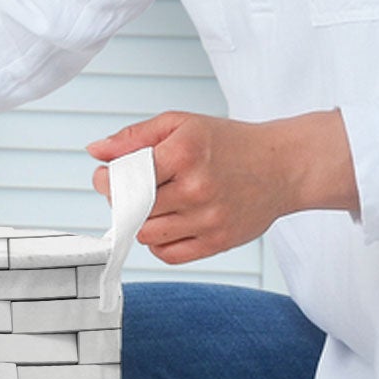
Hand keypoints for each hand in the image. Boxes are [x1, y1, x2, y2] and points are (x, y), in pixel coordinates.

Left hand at [86, 108, 358, 263]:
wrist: (283, 166)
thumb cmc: (229, 143)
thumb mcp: (181, 124)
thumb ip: (135, 136)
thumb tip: (96, 152)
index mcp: (184, 153)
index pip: (124, 178)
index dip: (107, 180)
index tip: (107, 176)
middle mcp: (196, 188)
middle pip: (131, 209)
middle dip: (122, 200)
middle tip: (132, 190)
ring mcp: (208, 218)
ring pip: (146, 235)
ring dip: (140, 222)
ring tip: (154, 206)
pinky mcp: (219, 241)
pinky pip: (169, 254)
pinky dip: (160, 243)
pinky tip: (169, 224)